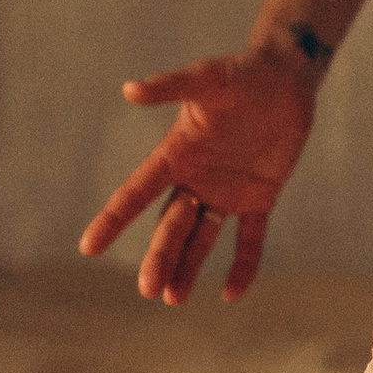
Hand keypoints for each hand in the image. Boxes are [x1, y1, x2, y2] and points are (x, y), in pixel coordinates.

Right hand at [77, 42, 316, 305]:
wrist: (284, 78)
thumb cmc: (241, 73)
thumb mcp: (206, 78)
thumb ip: (170, 86)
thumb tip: (129, 90)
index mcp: (175, 154)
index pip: (136, 192)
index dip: (113, 220)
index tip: (88, 248)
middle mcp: (194, 179)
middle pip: (170, 225)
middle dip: (159, 256)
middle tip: (149, 290)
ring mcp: (226, 192)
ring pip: (201, 238)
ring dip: (186, 268)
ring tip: (171, 299)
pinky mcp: (259, 197)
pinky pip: (249, 239)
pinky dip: (243, 265)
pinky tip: (231, 294)